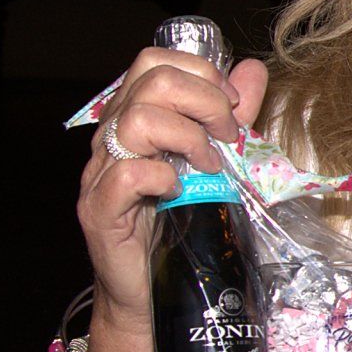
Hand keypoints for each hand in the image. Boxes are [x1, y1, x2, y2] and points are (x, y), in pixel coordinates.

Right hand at [76, 48, 268, 329]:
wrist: (149, 291)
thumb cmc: (181, 223)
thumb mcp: (214, 159)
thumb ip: (230, 115)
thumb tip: (252, 70)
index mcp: (134, 116)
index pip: (154, 60)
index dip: (200, 71)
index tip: (231, 104)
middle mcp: (111, 136)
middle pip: (151, 80)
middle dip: (205, 101)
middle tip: (227, 137)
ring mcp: (100, 172)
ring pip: (138, 120)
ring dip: (188, 138)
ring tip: (210, 167)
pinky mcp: (99, 210)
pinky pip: (128, 174)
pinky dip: (163, 176)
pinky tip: (180, 191)